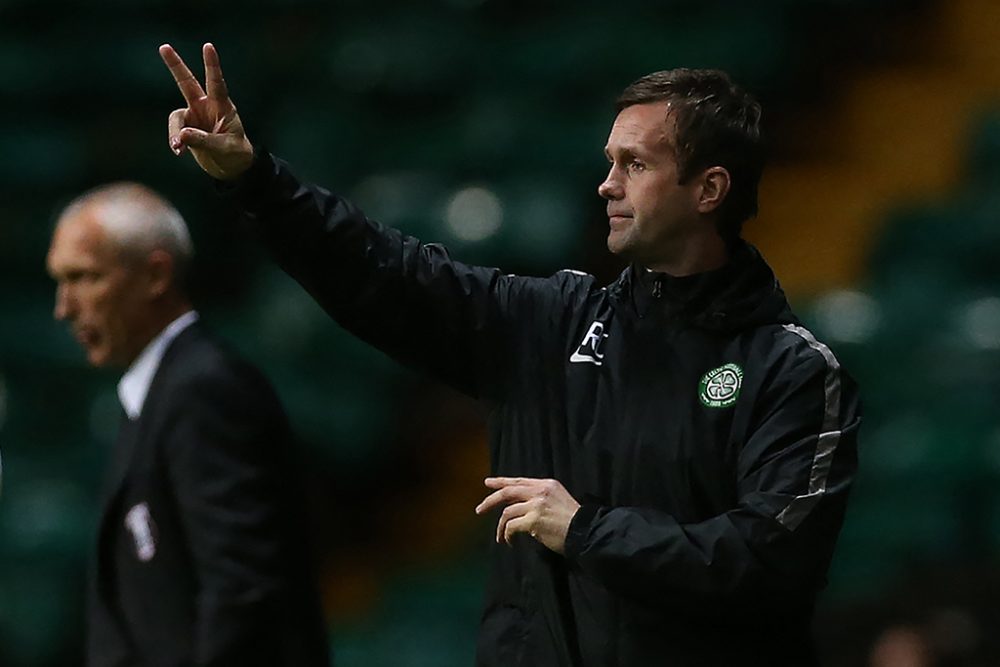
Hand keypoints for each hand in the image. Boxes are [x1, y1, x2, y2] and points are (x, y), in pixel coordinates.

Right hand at [159, 43, 253, 180]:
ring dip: (175, 132)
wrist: (231, 167)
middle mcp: (206, 107)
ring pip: (176, 118)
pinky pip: (175, 132)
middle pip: (187, 82)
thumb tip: (181, 136)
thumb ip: (203, 140)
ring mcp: (194, 116)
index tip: (208, 46)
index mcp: (222, 106)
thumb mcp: (224, 147)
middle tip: (164, 47)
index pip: (216, 83)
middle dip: (175, 65)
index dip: (212, 65)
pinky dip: (175, 141)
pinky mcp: (186, 129)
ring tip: (178, 148)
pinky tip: (179, 151)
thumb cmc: (235, 154)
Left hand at [475, 477, 580, 554]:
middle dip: (490, 500)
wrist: (585, 532)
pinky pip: (511, 526)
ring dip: (500, 527)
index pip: (519, 481)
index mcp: (546, 484)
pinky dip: (507, 535)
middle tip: (479, 510)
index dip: (501, 481)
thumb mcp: (558, 500)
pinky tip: (509, 542)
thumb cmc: (573, 521)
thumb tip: (520, 506)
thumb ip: (540, 498)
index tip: (488, 483)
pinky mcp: (532, 520)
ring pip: (507, 512)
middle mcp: (540, 491)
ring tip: (500, 537)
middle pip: (507, 492)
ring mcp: (535, 505)